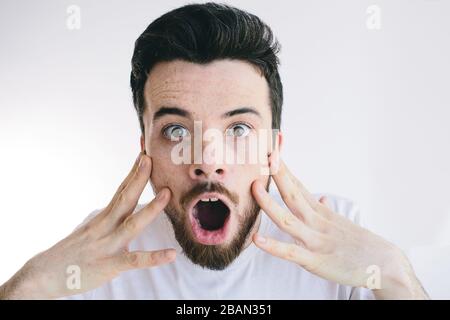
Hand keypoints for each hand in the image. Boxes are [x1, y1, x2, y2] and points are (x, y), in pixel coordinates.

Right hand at [0, 152, 175, 298]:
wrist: (43, 276)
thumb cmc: (72, 252)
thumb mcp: (91, 230)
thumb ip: (110, 219)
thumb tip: (124, 207)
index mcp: (104, 218)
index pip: (121, 189)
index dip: (134, 171)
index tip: (145, 152)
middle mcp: (105, 227)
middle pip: (125, 198)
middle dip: (139, 177)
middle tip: (151, 158)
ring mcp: (107, 245)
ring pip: (132, 225)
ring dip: (150, 209)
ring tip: (167, 194)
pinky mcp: (109, 265)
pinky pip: (134, 261)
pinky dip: (154, 258)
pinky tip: (171, 254)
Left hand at [251, 157, 427, 298]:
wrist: (386, 265)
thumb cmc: (360, 244)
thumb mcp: (340, 223)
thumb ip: (325, 210)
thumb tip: (320, 197)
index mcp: (320, 212)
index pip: (298, 185)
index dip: (283, 168)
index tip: (272, 150)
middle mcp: (316, 221)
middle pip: (293, 194)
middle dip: (278, 174)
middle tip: (265, 154)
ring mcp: (315, 240)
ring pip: (288, 220)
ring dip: (270, 203)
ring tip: (254, 188)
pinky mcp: (315, 261)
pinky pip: (291, 253)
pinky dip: (273, 246)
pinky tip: (257, 239)